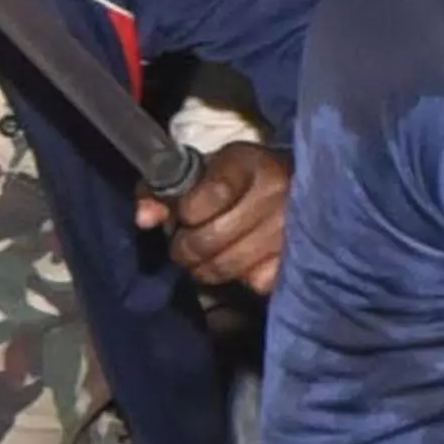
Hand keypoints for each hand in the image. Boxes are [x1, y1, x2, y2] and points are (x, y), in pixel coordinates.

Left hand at [140, 142, 289, 291]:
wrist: (295, 191)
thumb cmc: (234, 182)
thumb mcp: (197, 173)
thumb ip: (160, 190)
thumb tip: (144, 220)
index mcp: (247, 162)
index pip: (211, 193)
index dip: (187, 212)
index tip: (185, 215)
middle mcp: (276, 192)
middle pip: (211, 238)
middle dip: (187, 248)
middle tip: (188, 245)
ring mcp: (292, 228)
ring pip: (228, 266)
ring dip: (208, 268)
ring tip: (210, 256)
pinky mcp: (299, 259)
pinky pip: (255, 282)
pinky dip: (243, 278)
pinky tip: (243, 263)